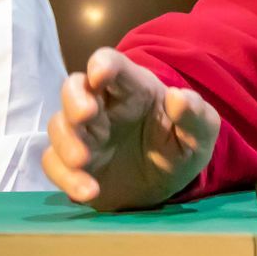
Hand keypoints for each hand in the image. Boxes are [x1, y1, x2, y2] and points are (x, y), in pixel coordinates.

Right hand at [43, 48, 219, 211]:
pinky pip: (55, 164)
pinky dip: (65, 178)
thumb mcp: (202, 133)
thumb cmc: (181, 145)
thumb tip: (179, 97)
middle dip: (74, 98)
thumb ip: (196, 114)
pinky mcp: (73, 164)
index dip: (102, 64)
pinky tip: (88, 191)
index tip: (100, 74)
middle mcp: (103, 106)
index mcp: (133, 88)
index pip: (111, 64)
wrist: (169, 185)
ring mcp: (85, 135)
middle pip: (74, 87)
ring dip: (66, 141)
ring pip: (59, 125)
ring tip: (83, 161)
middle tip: (86, 115)